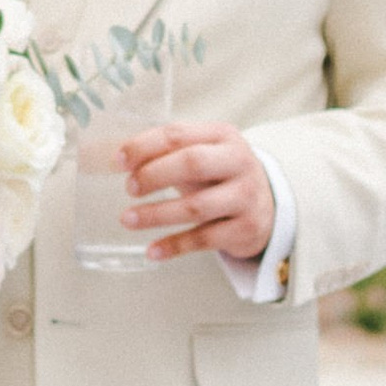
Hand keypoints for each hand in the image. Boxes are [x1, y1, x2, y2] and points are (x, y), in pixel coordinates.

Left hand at [121, 121, 277, 265]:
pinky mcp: (246, 229)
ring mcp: (246, 197)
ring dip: (156, 214)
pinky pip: (204, 239)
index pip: (177, 135)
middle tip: (129, 188)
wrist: (267, 205)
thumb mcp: (202, 153)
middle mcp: (239, 162)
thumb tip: (119, 160)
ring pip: (195, 206)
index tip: (118, 161)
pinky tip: (152, 250)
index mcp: (222, 136)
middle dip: (153, 175)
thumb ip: (167, 152)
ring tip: (127, 219)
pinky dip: (175, 245)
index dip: (143, 146)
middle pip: (191, 164)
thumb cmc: (220, 175)